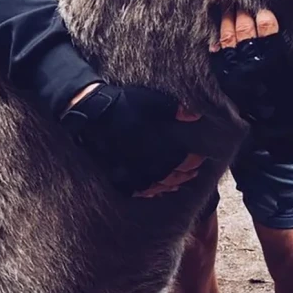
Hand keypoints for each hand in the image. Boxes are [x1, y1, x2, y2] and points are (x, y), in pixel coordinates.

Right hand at [61, 83, 203, 195]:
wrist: (92, 112)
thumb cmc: (125, 104)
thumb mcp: (153, 101)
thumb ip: (176, 109)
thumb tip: (195, 116)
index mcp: (159, 146)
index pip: (183, 160)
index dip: (193, 161)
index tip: (200, 159)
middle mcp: (148, 164)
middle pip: (173, 176)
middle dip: (185, 174)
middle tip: (194, 172)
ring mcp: (133, 173)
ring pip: (158, 185)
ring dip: (171, 184)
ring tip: (179, 182)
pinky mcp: (119, 177)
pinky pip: (139, 190)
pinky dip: (151, 191)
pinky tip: (156, 190)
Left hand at [209, 10, 292, 162]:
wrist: (280, 127)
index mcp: (276, 60)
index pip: (267, 30)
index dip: (264, 17)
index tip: (263, 9)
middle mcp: (254, 64)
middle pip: (244, 31)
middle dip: (242, 14)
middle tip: (240, 2)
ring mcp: (238, 73)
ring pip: (229, 41)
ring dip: (227, 23)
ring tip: (227, 11)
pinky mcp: (227, 81)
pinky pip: (217, 59)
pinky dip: (216, 46)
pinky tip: (216, 36)